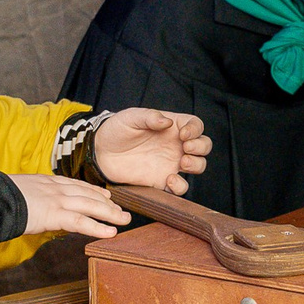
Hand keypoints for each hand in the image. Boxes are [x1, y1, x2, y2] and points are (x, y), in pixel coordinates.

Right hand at [12, 175, 131, 238]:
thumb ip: (30, 197)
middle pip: (89, 194)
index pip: (76, 184)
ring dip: (111, 214)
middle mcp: (56, 188)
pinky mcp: (56, 215)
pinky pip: (82, 222)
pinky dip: (98, 228)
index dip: (93, 189)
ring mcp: (58, 200)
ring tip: (124, 220)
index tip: (106, 193)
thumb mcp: (18, 191)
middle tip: (122, 210)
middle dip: (108, 203)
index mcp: (47, 181)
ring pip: (91, 206)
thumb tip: (30, 206)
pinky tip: (111, 233)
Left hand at [94, 108, 211, 194]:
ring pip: (198, 166)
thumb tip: (167, 121)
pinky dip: (180, 186)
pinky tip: (169, 179)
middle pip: (203, 146)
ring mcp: (171, 164)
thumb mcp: (131, 117)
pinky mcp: (161, 181)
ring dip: (197, 165)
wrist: (100, 152)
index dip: (195, 130)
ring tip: (182, 162)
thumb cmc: (116, 130)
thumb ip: (150, 116)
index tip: (183, 134)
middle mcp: (176, 145)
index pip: (196, 125)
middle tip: (185, 148)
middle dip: (201, 147)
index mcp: (172, 126)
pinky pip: (180, 187)